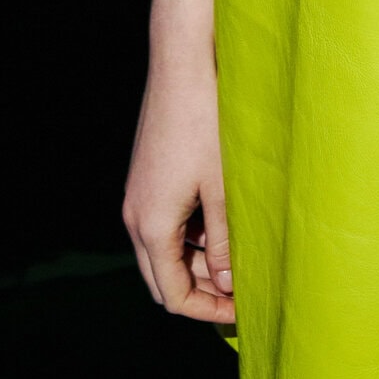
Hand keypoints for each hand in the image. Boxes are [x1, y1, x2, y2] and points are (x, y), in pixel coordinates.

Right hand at [122, 51, 234, 322]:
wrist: (182, 66)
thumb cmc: (207, 123)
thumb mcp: (223, 188)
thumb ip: (226, 241)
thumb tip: (229, 284)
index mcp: (152, 226)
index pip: (172, 295)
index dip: (207, 311)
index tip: (242, 311)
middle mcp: (136, 216)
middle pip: (163, 278)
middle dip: (202, 292)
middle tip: (243, 293)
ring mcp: (138, 196)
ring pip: (164, 252)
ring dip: (198, 263)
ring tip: (242, 261)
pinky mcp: (146, 179)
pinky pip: (164, 225)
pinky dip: (191, 237)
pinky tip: (225, 227)